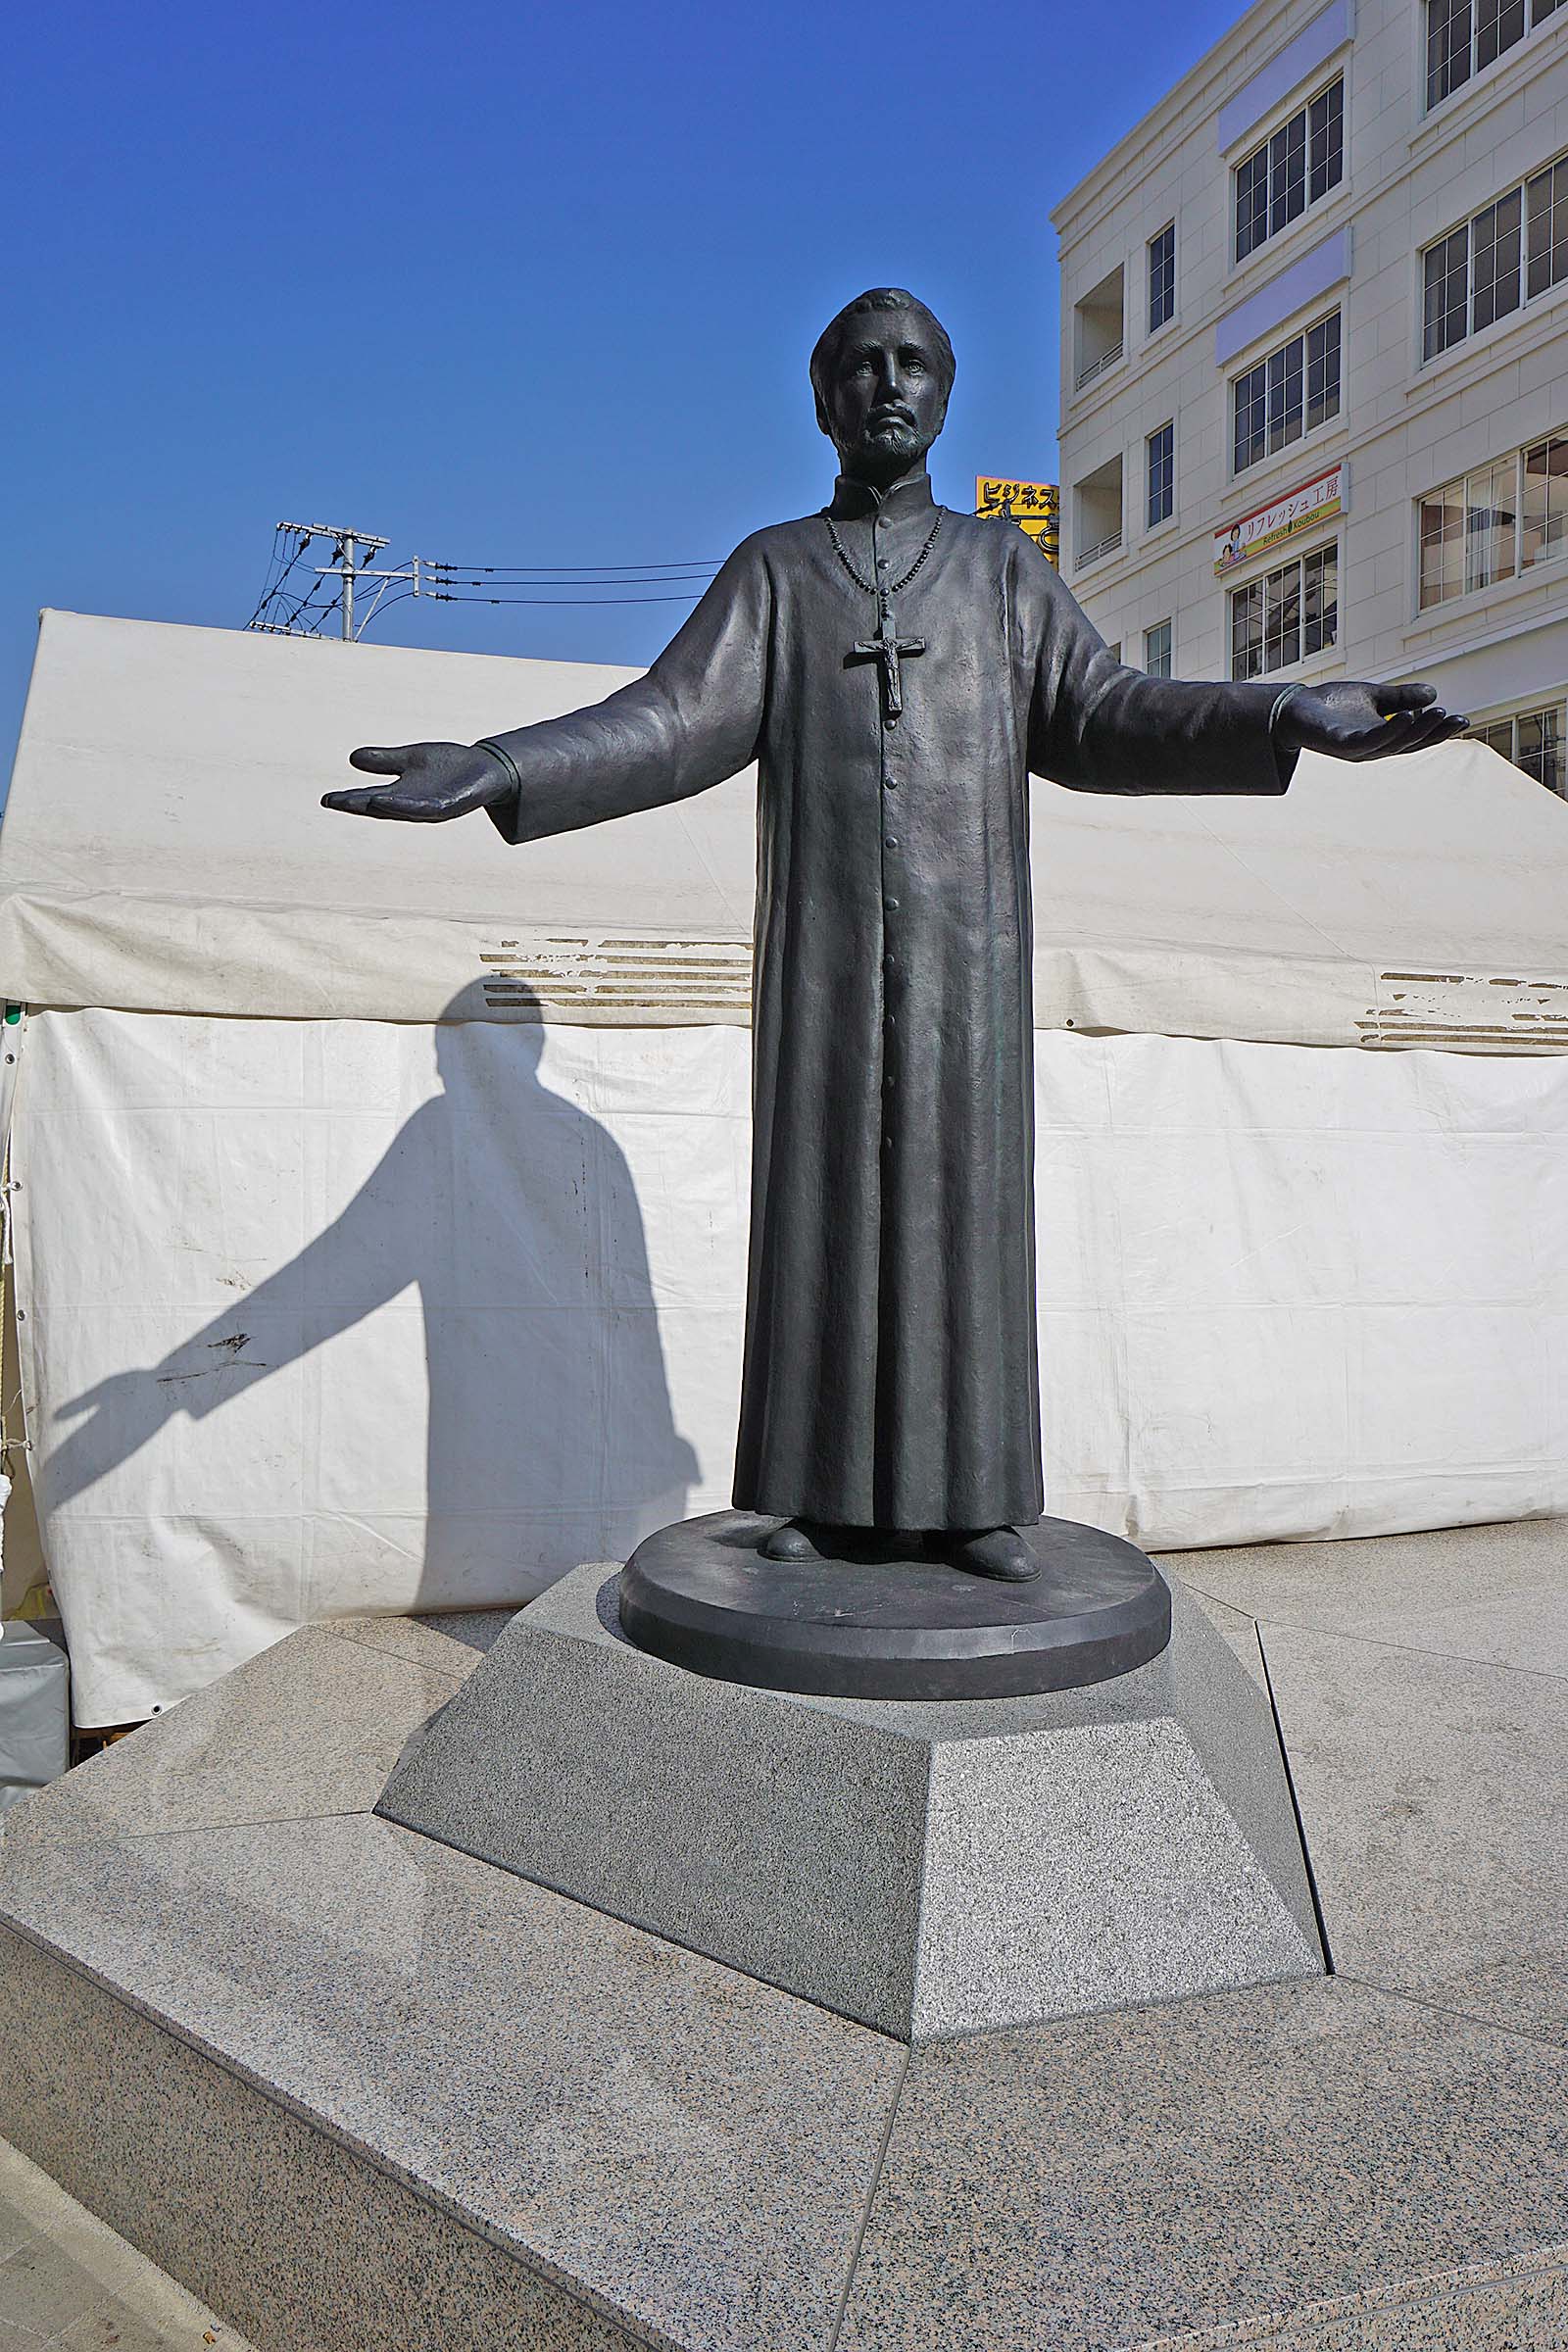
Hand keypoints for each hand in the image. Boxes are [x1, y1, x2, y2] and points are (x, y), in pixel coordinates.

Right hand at [322, 741, 515, 821]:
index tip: (326, 799)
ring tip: (358, 802)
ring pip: (400, 810)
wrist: (487, 769)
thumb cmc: (449, 767)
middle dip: (357, 805)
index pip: (369, 798)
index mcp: (401, 794)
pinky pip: (423, 808)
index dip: (349, 799)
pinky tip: (389, 799)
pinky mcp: (447, 806)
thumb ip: (385, 761)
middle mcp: (412, 805)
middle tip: (332, 802)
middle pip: (379, 807)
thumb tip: (353, 758)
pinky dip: (405, 805)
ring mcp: (430, 808)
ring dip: (379, 806)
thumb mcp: (412, 759)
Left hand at [1274, 681, 1467, 762]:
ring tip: (1435, 713)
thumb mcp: (1374, 698)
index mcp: (1382, 738)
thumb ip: (1401, 698)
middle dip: (1433, 733)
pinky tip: (1404, 715)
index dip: (1438, 731)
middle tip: (1455, 719)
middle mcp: (1372, 748)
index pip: (1415, 737)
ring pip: (1393, 744)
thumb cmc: (1331, 705)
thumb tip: (1434, 694)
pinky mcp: (1341, 744)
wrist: (1294, 707)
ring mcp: (1357, 749)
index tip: (1461, 720)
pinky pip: (1370, 741)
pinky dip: (1389, 730)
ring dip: (1416, 730)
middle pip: (1409, 744)